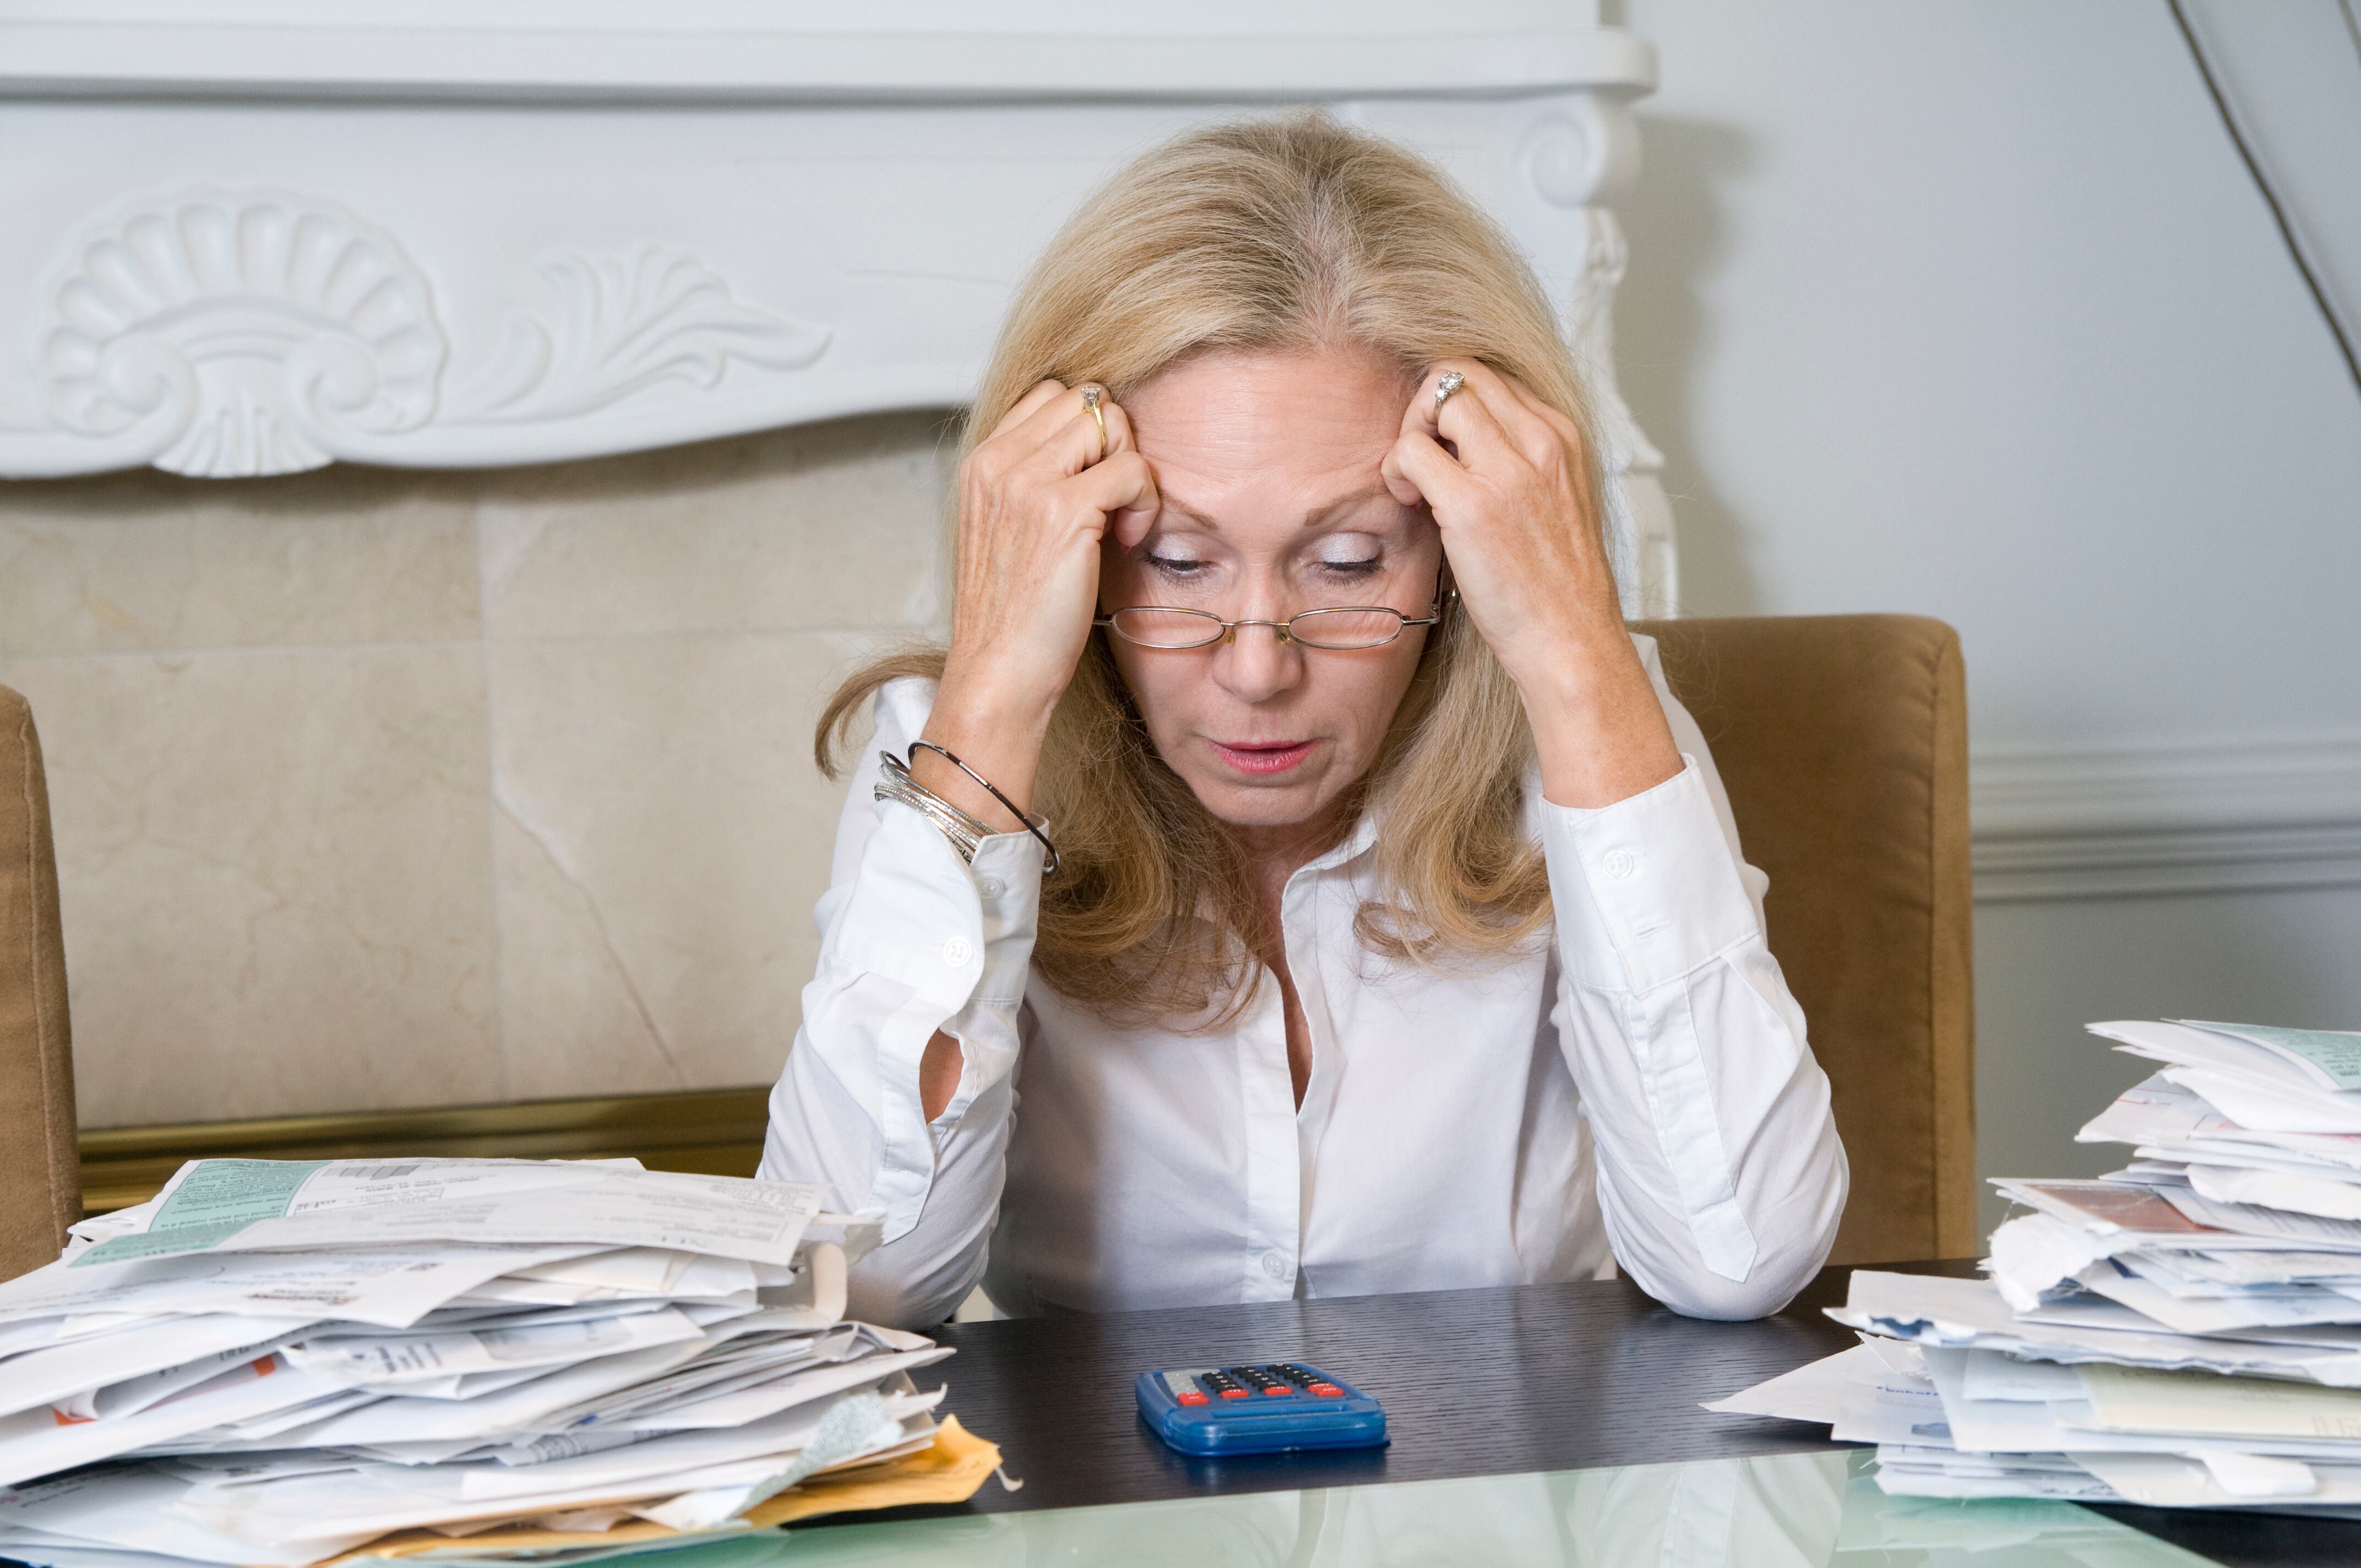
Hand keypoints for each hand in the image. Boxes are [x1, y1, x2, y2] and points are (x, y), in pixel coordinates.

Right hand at [922, 381, 1158, 826]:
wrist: (998, 673)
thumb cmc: (1014, 616)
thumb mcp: (1012, 532)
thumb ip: (1038, 481)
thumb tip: (1097, 450)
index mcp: (982, 463)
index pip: (1052, 396)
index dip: (1089, 432)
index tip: (1095, 484)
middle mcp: (998, 463)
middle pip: (1085, 400)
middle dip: (1115, 444)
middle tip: (1116, 503)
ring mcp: (1026, 482)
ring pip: (1109, 423)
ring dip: (1131, 467)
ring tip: (1122, 521)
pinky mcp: (1062, 510)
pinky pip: (1131, 469)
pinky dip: (1143, 502)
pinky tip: (1128, 540)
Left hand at [1380, 361, 1680, 807]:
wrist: (1572, 638)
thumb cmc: (1553, 584)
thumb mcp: (1551, 501)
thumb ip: (1517, 462)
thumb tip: (1457, 442)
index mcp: (1560, 436)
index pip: (1491, 376)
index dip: (1454, 406)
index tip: (1447, 451)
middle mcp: (1540, 441)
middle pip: (1460, 369)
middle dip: (1426, 405)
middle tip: (1422, 459)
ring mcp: (1508, 469)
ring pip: (1437, 394)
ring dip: (1410, 431)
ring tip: (1416, 484)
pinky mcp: (1473, 505)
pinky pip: (1411, 449)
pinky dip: (1397, 469)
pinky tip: (1411, 504)